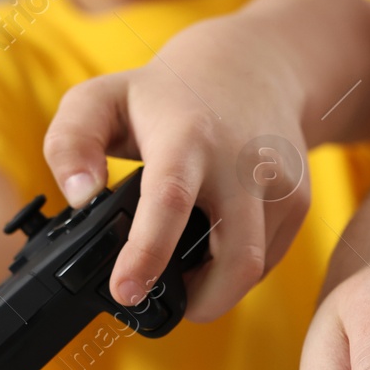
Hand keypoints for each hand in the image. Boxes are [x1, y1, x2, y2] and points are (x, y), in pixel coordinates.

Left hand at [43, 18, 311, 322]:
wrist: (256, 66)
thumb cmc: (166, 92)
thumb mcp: (101, 98)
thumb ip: (70, 143)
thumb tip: (80, 198)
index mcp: (187, 136)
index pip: (171, 200)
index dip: (147, 254)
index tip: (125, 293)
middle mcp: (241, 163)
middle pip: (237, 259)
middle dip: (203, 302)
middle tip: (166, 303)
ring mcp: (279, 183)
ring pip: (255, 268)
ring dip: (219, 290)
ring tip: (186, 275)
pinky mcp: (299, 200)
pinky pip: (268, 258)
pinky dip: (238, 269)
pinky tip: (213, 249)